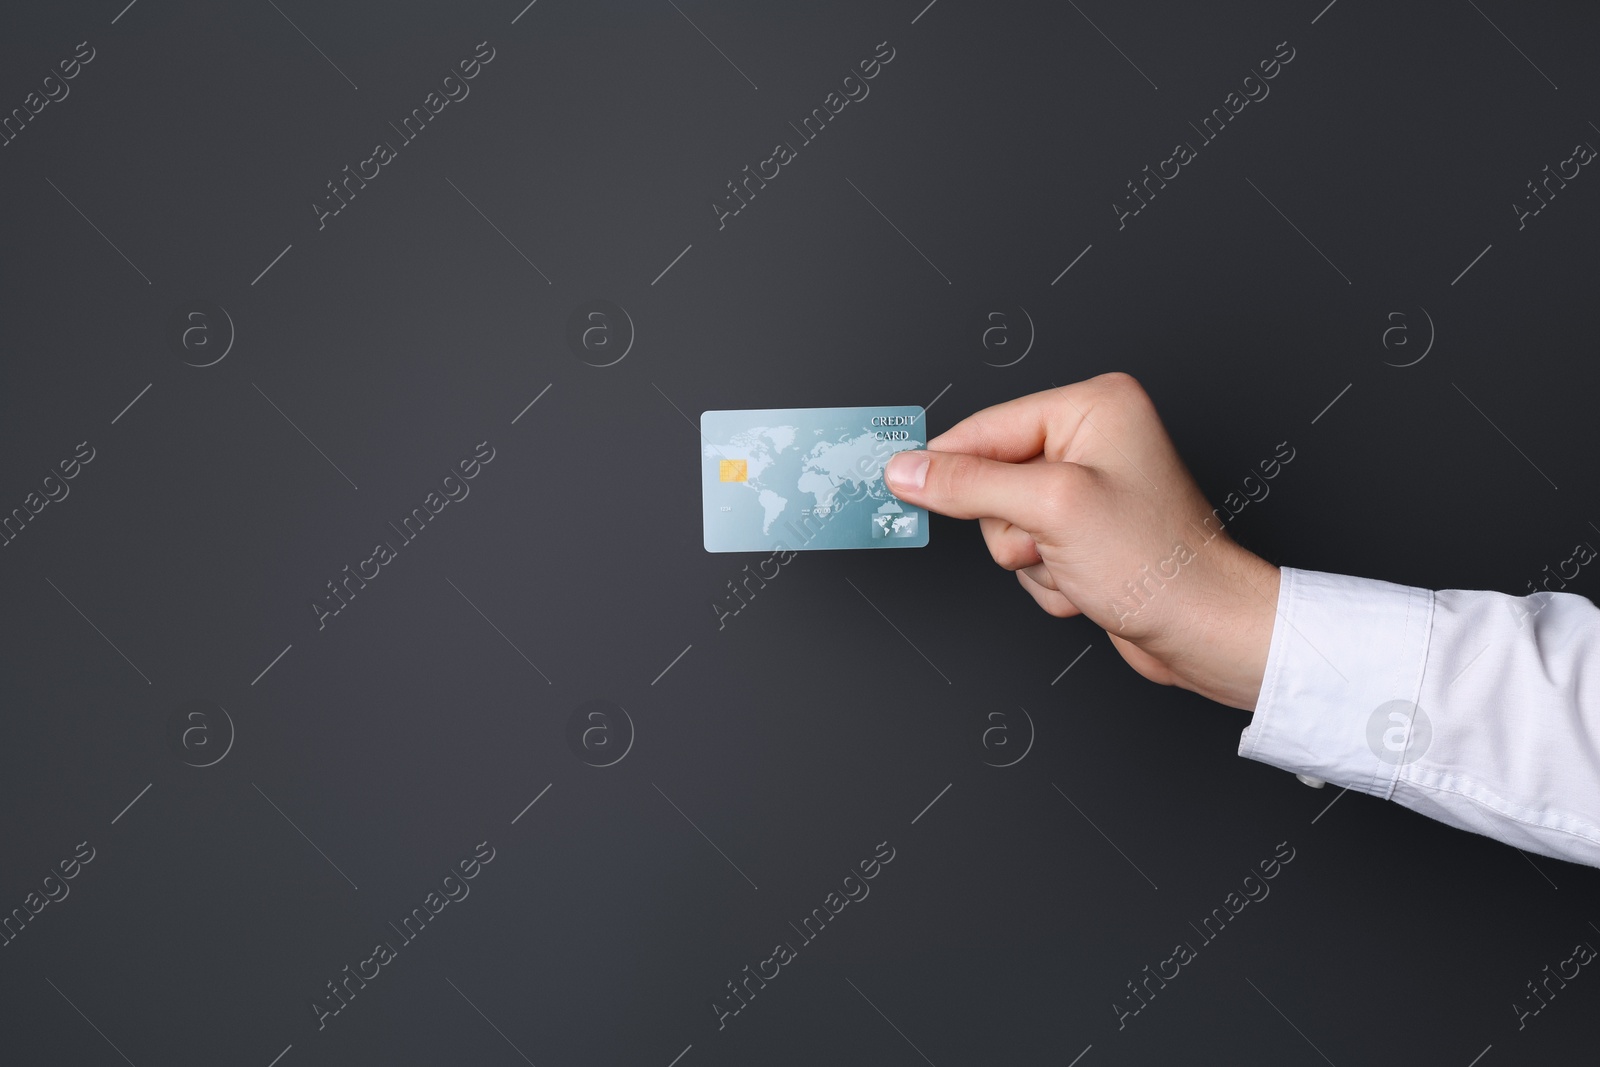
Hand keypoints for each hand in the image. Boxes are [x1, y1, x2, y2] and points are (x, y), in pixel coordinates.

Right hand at [884, 373, 1280, 710]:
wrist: (1204, 631)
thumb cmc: (1160, 564)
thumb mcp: (1050, 511)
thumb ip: (969, 485)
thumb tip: (908, 469)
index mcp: (1094, 407)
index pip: (986, 427)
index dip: (947, 465)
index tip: (899, 486)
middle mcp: (1094, 439)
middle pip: (990, 479)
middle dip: (1013, 528)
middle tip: (1050, 541)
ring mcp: (1089, 489)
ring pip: (1005, 525)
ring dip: (1031, 560)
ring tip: (1077, 566)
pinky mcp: (1087, 533)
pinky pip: (1029, 553)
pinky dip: (1048, 578)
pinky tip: (1086, 583)